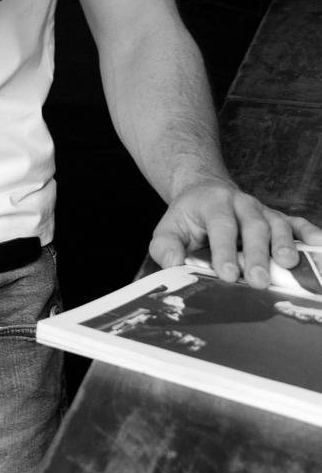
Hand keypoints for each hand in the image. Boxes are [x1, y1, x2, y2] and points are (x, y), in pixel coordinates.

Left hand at [149, 181, 321, 287]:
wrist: (205, 192)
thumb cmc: (187, 219)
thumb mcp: (167, 229)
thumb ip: (165, 247)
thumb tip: (173, 263)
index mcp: (212, 203)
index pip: (220, 226)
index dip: (224, 250)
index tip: (226, 274)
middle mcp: (241, 204)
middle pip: (252, 226)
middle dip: (257, 254)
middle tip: (258, 280)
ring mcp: (262, 210)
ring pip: (276, 224)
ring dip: (284, 244)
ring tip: (288, 265)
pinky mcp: (277, 218)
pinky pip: (296, 223)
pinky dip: (309, 233)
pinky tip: (318, 245)